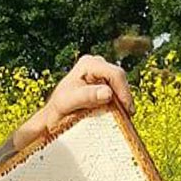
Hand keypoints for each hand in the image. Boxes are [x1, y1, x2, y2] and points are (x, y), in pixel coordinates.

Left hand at [13, 54, 134, 149]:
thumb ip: (87, 96)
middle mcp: (97, 64)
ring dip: (123, 101)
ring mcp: (101, 73)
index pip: (114, 74)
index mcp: (88, 64)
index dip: (123, 91)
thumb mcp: (69, 102)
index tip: (127, 110)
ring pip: (121, 85)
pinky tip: (119, 114)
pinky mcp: (104, 82)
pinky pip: (117, 91)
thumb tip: (108, 93)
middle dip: (124, 97)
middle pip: (120, 78)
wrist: (53, 114)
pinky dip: (119, 102)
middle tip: (127, 116)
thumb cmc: (59, 107)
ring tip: (124, 117)